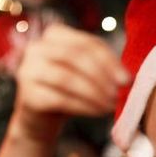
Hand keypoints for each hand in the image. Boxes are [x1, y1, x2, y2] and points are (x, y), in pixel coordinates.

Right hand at [13, 24, 128, 135]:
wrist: (40, 120)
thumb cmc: (69, 92)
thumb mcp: (85, 73)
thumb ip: (102, 67)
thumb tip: (128, 78)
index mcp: (54, 35)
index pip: (87, 43)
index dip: (110, 61)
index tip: (128, 80)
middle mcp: (36, 48)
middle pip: (75, 57)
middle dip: (102, 76)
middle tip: (119, 93)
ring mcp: (28, 70)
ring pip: (67, 78)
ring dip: (94, 93)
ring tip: (111, 104)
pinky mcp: (27, 95)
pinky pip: (60, 99)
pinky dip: (84, 106)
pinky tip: (99, 112)